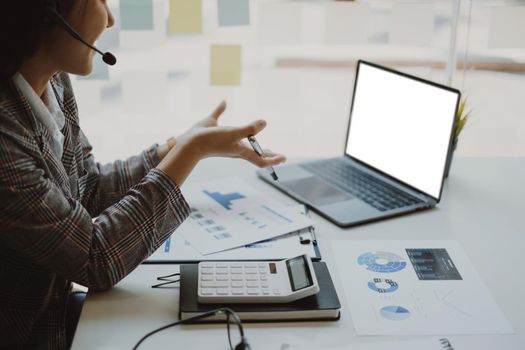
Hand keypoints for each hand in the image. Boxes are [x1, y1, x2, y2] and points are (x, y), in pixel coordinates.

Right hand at [157, 101, 285, 185]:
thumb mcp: (233, 134)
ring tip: (256, 133)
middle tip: (276, 154)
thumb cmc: (211, 142)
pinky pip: (218, 115)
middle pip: (253, 151)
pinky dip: (221, 108)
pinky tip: (223, 101)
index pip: (260, 159)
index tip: (284, 158)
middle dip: (264, 153)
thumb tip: (264, 123)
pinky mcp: (211, 126)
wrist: (188, 143)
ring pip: (240, 136)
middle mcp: (234, 145)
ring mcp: (223, 137)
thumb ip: (249, 129)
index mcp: (240, 150)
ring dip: (250, 136)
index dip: (273, 160)